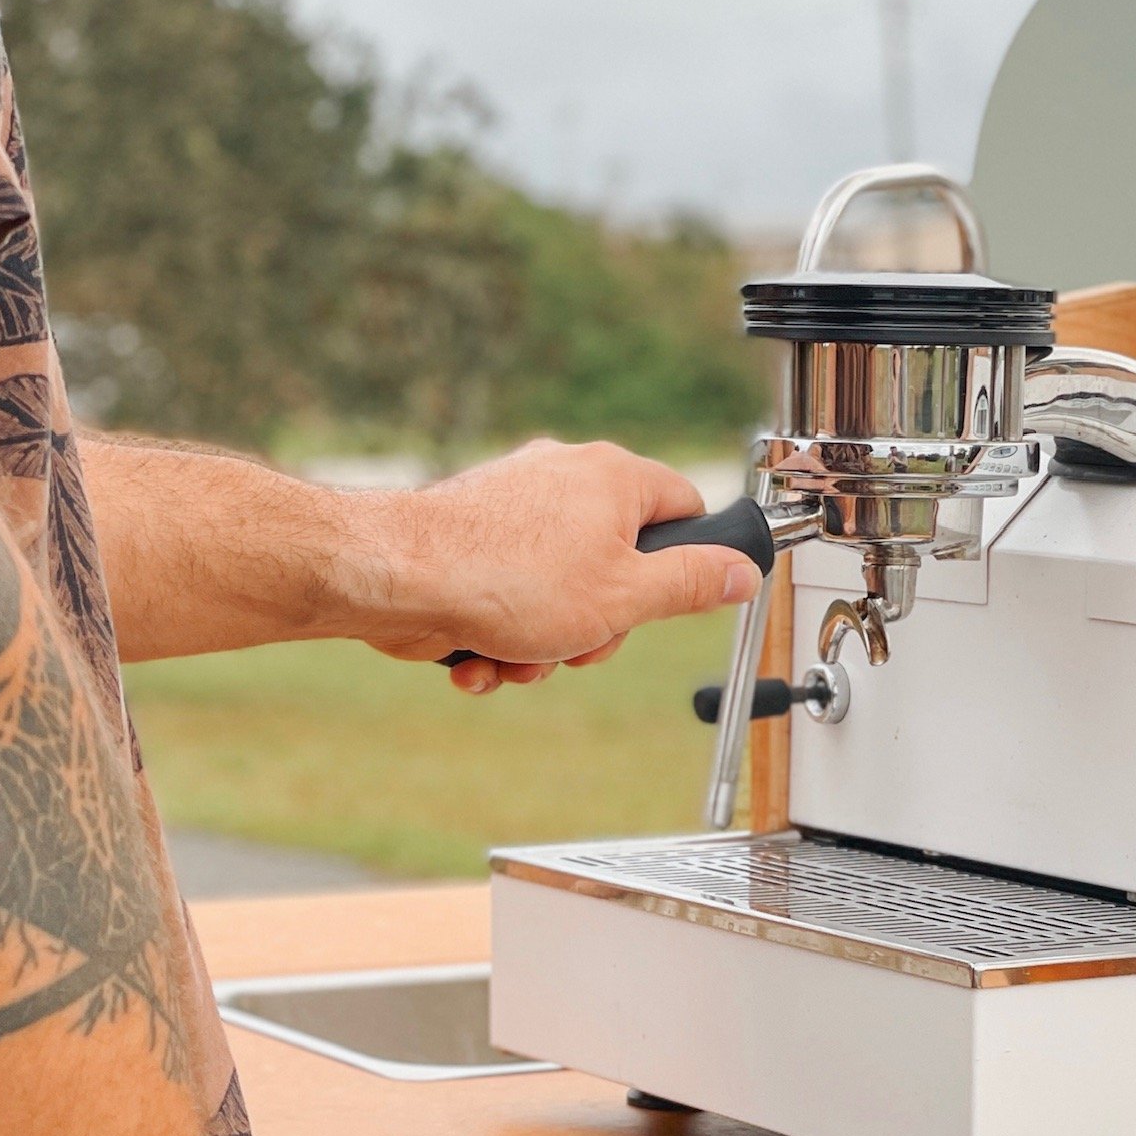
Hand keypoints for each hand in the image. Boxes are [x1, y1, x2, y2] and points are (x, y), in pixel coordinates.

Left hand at [357, 440, 762, 693]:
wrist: (392, 578)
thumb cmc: (506, 579)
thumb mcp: (626, 597)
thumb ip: (693, 583)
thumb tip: (743, 573)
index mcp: (614, 477)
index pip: (684, 508)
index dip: (686, 562)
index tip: (671, 601)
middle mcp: (564, 478)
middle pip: (618, 562)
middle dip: (598, 624)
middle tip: (579, 646)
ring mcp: (513, 506)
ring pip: (558, 589)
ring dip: (543, 643)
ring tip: (515, 658)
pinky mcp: (470, 537)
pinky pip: (507, 593)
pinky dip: (498, 635)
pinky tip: (478, 658)